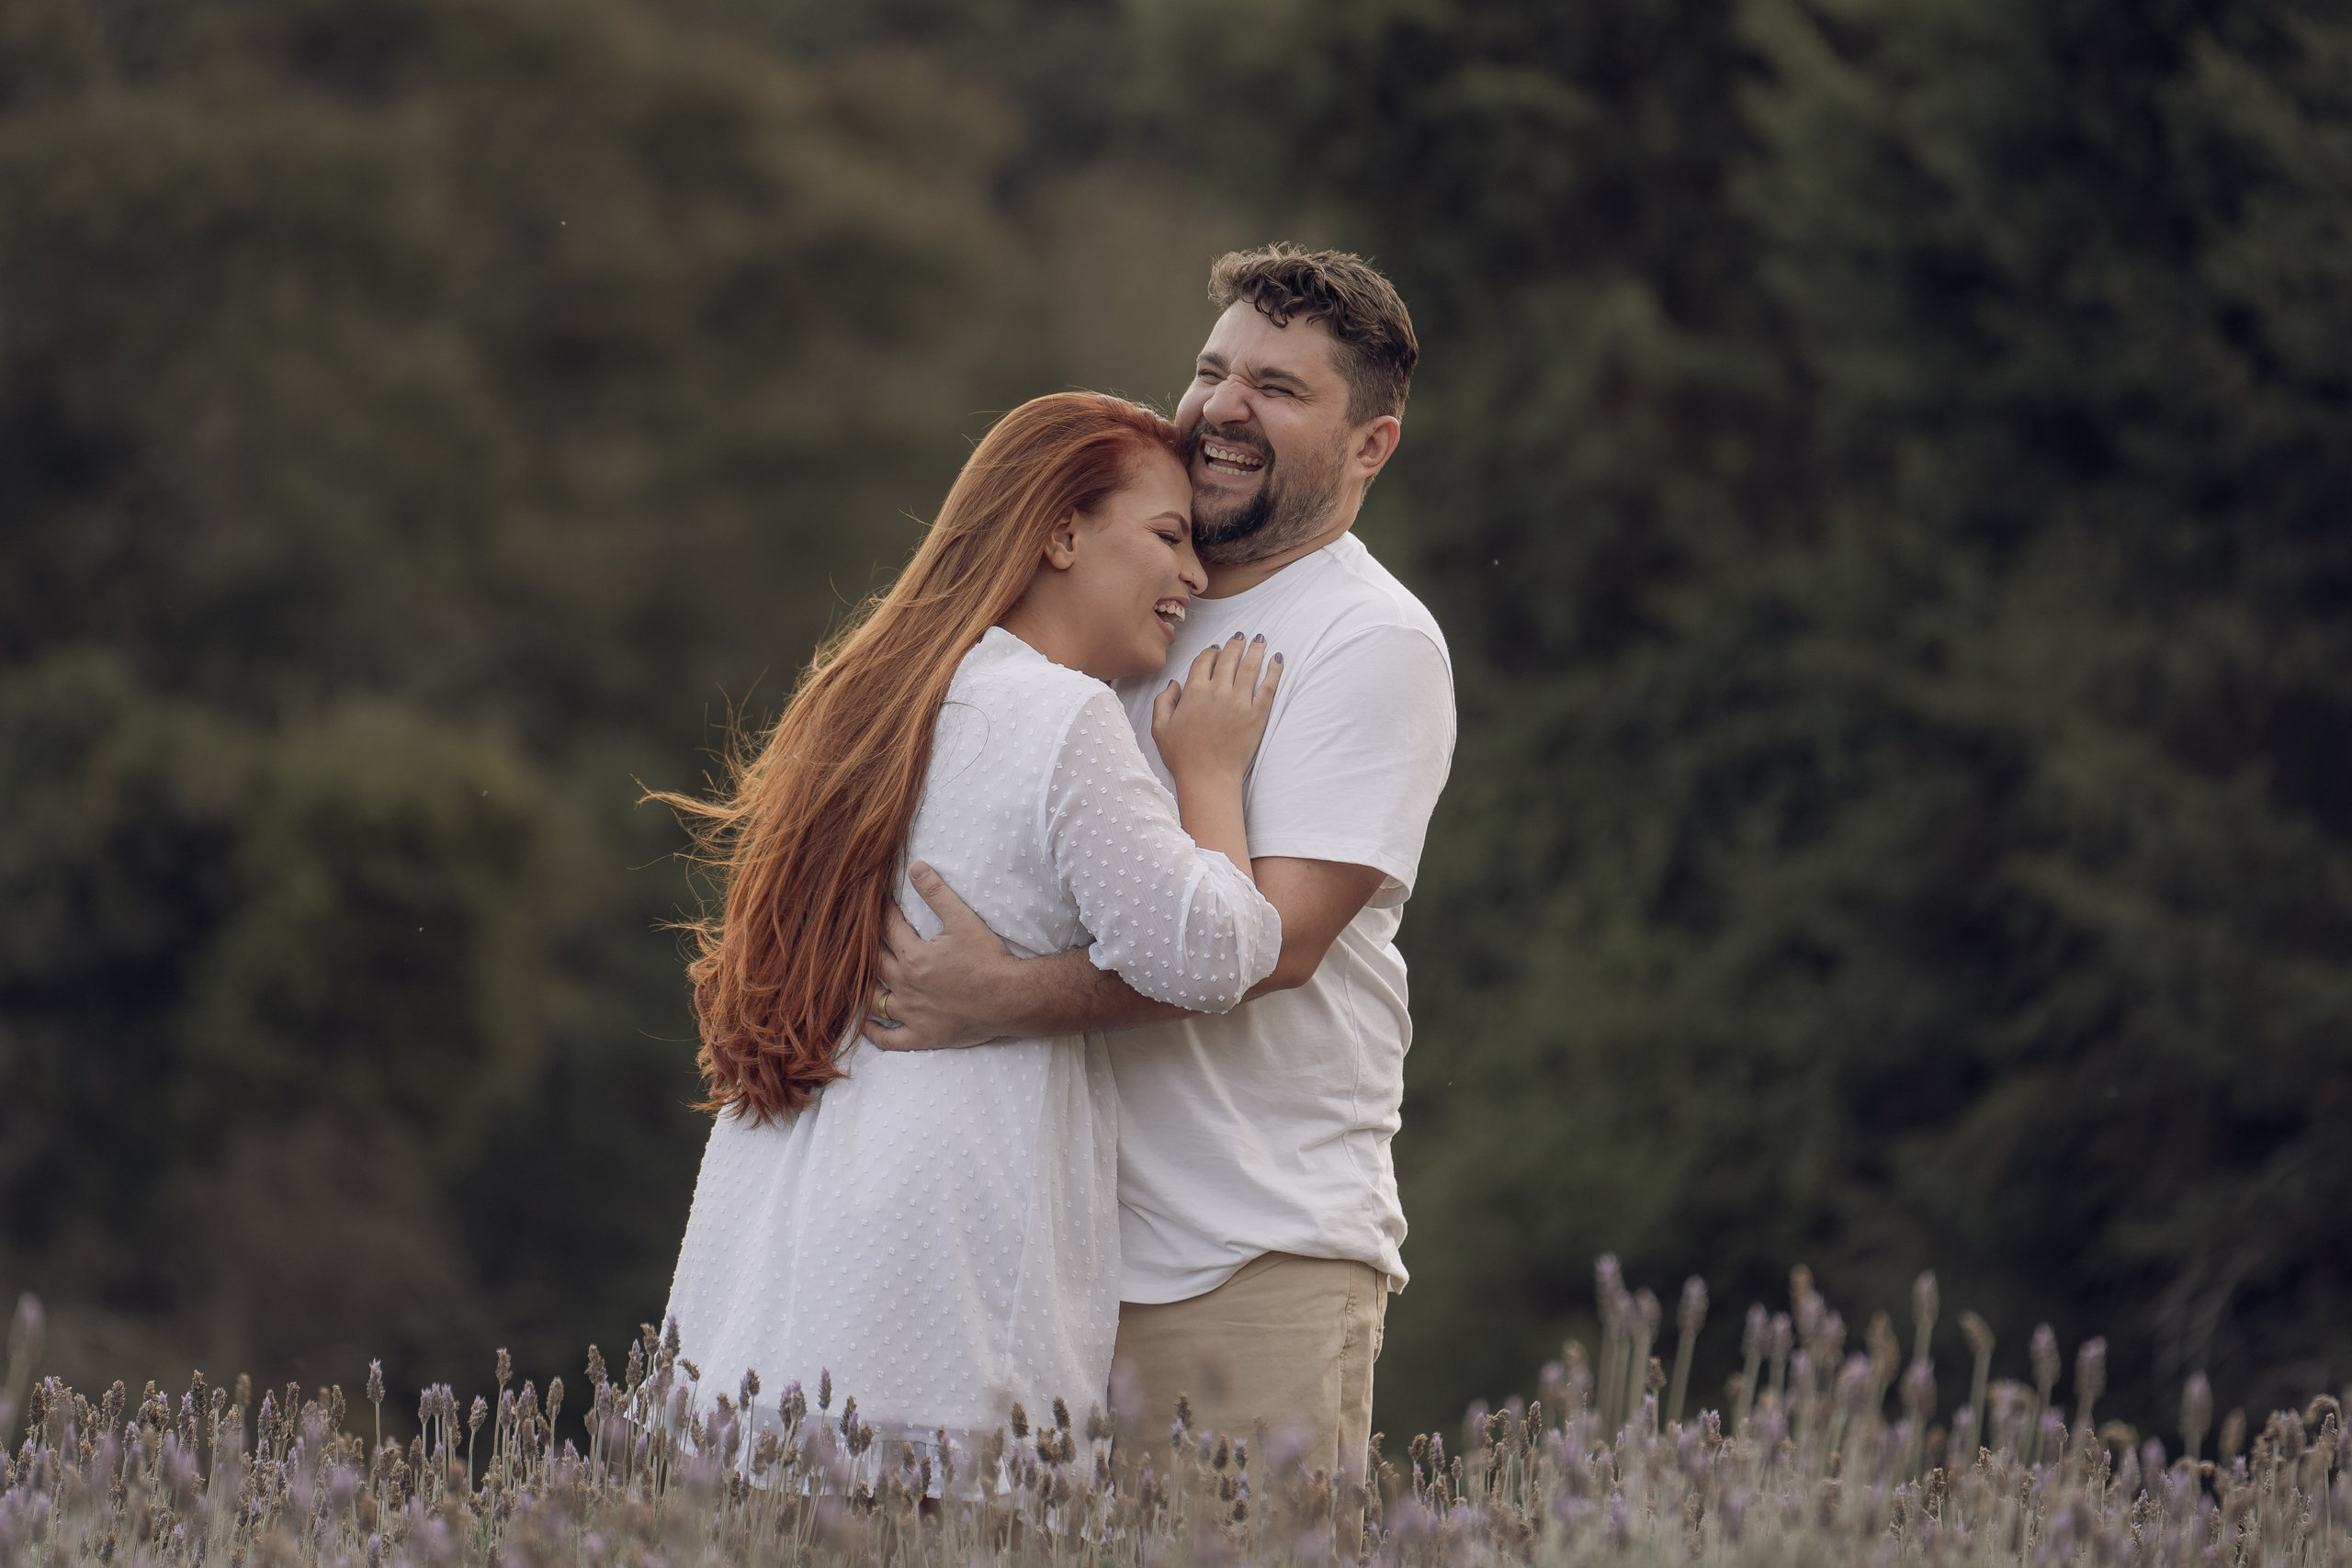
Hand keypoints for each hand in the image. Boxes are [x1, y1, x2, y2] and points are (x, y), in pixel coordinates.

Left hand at [869, 862, 1023, 1049]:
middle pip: (875, 963)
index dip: (883, 912)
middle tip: (859, 935)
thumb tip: (915, 867)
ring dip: (863, 988)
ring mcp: (912, 1014)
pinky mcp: (922, 1036)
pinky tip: (865, 1025)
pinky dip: (874, 1032)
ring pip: (875, 1001)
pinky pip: (889, 1039)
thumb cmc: (989, 959)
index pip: (888, 928)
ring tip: (855, 978)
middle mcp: (906, 986)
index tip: (877, 901)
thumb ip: (936, 893)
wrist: (1011, 999)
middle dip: (867, 945)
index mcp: (914, 957)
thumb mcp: (963, 920)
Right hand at [1150, 634, 1281, 787]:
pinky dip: (1274, 670)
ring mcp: (1240, 701)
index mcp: (1194, 691)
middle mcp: (1218, 691)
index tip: (1217, 649)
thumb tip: (1174, 684)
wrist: (1208, 778)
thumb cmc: (1183, 756)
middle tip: (1242, 636)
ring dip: (1256, 649)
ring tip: (1260, 639)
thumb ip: (1164, 701)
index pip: (1205, 659)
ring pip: (1250, 666)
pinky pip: (1269, 686)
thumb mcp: (1160, 728)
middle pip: (1230, 657)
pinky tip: (1278, 659)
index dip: (1211, 651)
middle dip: (1236, 643)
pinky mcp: (1258, 714)